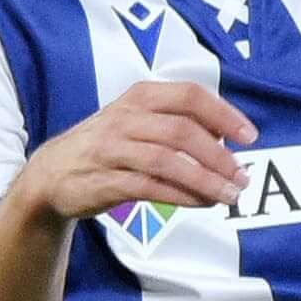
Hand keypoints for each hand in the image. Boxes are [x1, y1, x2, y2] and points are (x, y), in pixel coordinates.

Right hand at [19, 77, 252, 224]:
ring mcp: (112, 150)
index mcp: (139, 97)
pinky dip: (181, 196)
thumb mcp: (137, 121)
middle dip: (219, 156)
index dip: (224, 115)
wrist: (51, 174)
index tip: (249, 136)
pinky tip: (202, 203)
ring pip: (167, 161)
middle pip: (182, 131)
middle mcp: (124, 118)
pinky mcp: (104, 181)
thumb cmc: (106, 146)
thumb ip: (176, 123)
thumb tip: (225, 139)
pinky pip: (149, 187)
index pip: (189, 96)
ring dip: (205, 180)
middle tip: (243, 176)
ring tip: (230, 195)